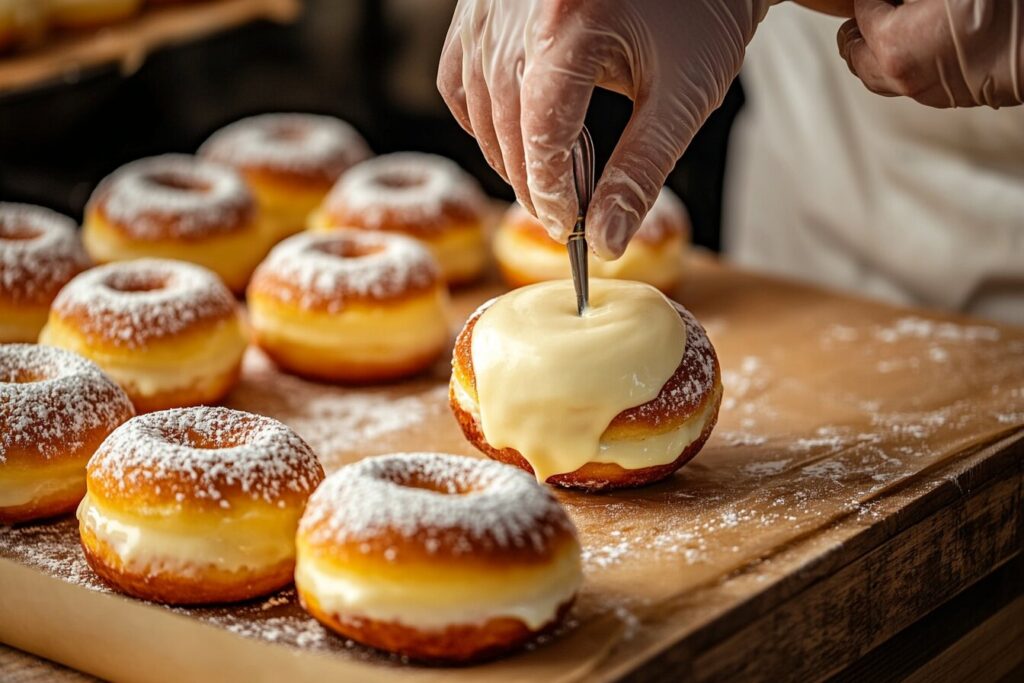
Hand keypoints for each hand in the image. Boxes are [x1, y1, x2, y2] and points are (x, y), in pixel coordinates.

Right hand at [438, 0, 772, 258]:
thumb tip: (605, 242)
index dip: (549, 189)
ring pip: (475, 100)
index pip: (541, 126)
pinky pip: (460, 73)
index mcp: (572, 19)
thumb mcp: (682, 98)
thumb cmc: (700, 18)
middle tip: (560, 219)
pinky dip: (480, 114)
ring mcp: (494, 2)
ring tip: (543, 183)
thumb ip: (640, 172)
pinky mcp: (486, 4)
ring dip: (504, 154)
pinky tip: (515, 135)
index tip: (571, 228)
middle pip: (504, 118)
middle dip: (528, 180)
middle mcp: (521, 5)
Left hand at [838, 0, 1023, 107]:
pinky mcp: (935, 98)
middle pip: (853, 53)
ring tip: (877, 33)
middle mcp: (896, 72)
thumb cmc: (999, 10)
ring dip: (868, 54)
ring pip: (870, 76)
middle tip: (867, 12)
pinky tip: (906, 48)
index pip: (862, 11)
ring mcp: (915, 90)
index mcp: (891, 41)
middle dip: (857, 29)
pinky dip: (891, 67)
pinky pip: (897, 85)